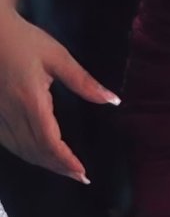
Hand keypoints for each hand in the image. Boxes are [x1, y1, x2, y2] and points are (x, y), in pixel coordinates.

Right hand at [0, 7, 120, 183]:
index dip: (66, 161)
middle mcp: (12, 113)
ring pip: (21, 151)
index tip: (82, 173)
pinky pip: (9, 143)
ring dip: (42, 163)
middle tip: (79, 176)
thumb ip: (84, 82)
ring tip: (64, 169)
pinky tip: (37, 154)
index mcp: (30, 100)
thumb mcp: (58, 56)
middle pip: (35, 151)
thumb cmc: (24, 40)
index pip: (49, 141)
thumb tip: (112, 100)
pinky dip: (26, 154)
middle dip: (58, 167)